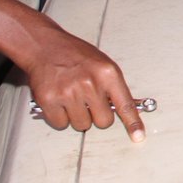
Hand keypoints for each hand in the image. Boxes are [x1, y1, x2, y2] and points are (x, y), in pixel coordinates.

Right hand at [23, 24, 146, 140]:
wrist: (45, 46)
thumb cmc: (75, 55)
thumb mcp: (102, 64)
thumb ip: (112, 87)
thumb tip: (123, 110)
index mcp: (107, 73)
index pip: (125, 104)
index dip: (132, 122)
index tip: (138, 136)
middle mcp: (90, 83)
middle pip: (104, 121)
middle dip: (97, 115)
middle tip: (88, 100)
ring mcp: (69, 92)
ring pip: (82, 125)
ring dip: (77, 116)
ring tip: (71, 96)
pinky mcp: (49, 100)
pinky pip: (60, 124)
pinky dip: (59, 116)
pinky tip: (59, 100)